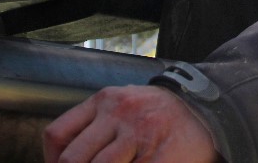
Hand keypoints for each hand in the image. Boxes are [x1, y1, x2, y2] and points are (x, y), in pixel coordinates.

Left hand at [42, 85, 217, 162]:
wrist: (205, 111)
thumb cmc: (159, 114)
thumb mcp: (122, 107)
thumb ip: (95, 126)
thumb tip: (64, 158)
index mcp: (104, 101)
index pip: (58, 134)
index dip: (52, 161)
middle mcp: (118, 113)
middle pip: (73, 159)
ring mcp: (139, 134)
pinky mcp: (159, 156)